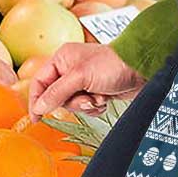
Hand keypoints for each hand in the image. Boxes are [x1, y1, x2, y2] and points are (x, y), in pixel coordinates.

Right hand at [28, 43, 145, 120]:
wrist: (141, 69)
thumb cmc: (112, 64)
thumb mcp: (80, 77)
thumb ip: (57, 92)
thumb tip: (39, 106)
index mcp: (62, 59)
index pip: (39, 82)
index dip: (36, 100)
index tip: (36, 117)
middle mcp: (70, 69)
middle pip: (56, 97)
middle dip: (73, 102)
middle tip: (86, 99)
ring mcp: (83, 81)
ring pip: (72, 104)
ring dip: (86, 105)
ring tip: (99, 97)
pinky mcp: (95, 91)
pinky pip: (86, 107)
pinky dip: (95, 107)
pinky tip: (105, 99)